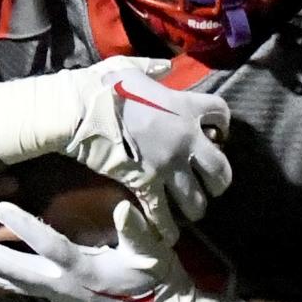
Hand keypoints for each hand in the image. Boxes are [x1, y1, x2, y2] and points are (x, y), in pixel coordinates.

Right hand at [0, 58, 229, 239]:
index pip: (222, 114)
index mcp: (184, 106)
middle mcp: (185, 138)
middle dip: (218, 181)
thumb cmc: (101, 88)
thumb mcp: (131, 68)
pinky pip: (163, 214)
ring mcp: (167, 164)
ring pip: (197, 198)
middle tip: (210, 185)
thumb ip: (153, 69)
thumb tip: (166, 67)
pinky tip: (167, 235)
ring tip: (190, 210)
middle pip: (221, 168)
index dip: (223, 126)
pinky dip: (166, 228)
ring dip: (195, 206)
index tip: (216, 135)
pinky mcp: (146, 184)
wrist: (78, 111)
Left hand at [0, 200, 250, 301]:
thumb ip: (136, 232)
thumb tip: (124, 208)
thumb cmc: (157, 277)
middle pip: (17, 270)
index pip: (52, 247)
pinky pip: (18, 286)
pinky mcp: (54, 296)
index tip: (1, 207)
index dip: (27, 227)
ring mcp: (57, 294)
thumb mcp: (153, 254)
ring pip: (11, 282)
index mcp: (87, 270)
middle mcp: (65, 284)